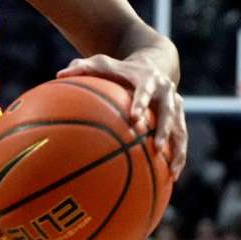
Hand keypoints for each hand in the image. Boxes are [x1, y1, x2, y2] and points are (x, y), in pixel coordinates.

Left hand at [57, 54, 186, 179]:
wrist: (152, 64)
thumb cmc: (120, 68)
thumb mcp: (101, 63)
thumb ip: (81, 67)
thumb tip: (59, 74)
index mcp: (148, 78)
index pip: (145, 90)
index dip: (141, 103)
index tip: (134, 118)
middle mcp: (166, 91)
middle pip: (169, 111)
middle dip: (164, 129)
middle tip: (156, 147)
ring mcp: (176, 105)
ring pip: (180, 129)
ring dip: (177, 149)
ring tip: (171, 171)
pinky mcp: (179, 117)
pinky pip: (181, 139)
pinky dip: (178, 156)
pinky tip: (172, 176)